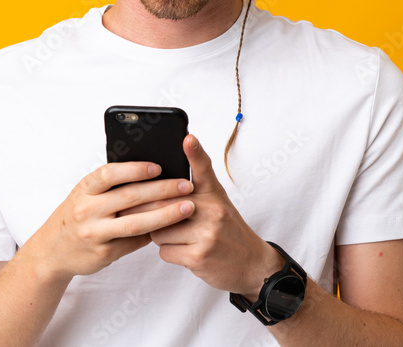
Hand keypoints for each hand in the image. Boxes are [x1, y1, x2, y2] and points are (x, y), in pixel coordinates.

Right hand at [23, 161, 194, 281]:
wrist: (52, 251)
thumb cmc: (77, 214)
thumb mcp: (84, 194)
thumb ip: (110, 185)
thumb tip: (151, 172)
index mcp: (84, 189)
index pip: (110, 174)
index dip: (135, 169)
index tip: (158, 166)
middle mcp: (87, 210)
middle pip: (130, 197)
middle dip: (162, 189)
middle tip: (186, 185)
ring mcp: (95, 233)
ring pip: (136, 223)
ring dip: (165, 214)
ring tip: (188, 207)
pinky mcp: (104, 253)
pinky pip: (135, 241)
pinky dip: (154, 233)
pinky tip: (172, 226)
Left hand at [149, 135, 284, 298]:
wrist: (251, 263)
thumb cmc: (227, 229)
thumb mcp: (217, 202)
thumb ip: (194, 190)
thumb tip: (161, 182)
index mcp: (214, 193)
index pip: (203, 167)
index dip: (195, 152)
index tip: (188, 138)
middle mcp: (212, 210)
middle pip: (163, 204)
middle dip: (151, 212)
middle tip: (150, 214)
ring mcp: (206, 233)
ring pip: (160, 230)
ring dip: (162, 236)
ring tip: (179, 237)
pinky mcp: (199, 256)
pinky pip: (165, 251)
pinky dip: (170, 253)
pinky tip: (185, 251)